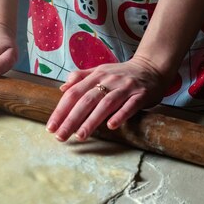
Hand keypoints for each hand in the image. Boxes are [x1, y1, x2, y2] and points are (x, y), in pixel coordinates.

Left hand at [46, 57, 168, 141]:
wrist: (152, 67)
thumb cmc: (122, 73)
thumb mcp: (100, 71)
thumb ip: (81, 77)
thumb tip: (62, 89)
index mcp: (96, 75)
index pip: (73, 93)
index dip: (61, 110)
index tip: (51, 127)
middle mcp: (109, 80)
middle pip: (86, 100)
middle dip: (71, 119)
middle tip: (61, 136)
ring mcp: (125, 87)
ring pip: (105, 104)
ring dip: (92, 120)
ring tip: (81, 136)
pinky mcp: (141, 95)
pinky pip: (129, 106)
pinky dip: (120, 115)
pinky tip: (111, 126)